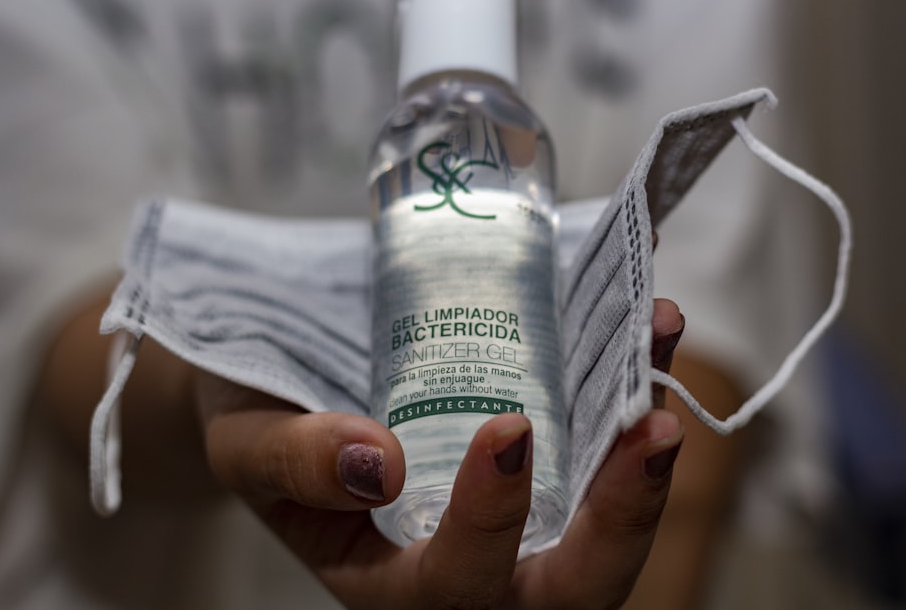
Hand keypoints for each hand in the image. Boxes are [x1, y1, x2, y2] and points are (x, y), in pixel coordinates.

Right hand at [196, 299, 684, 608]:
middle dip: (625, 517)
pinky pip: (605, 455)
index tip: (504, 429)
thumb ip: (294, 462)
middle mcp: (477, 571)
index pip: (456, 587)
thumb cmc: (259, 427)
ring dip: (648, 442)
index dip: (490, 523)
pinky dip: (631, 390)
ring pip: (609, 522)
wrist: (284, 394)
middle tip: (654, 426)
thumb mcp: (247, 445)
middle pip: (573, 589)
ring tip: (658, 340)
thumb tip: (377, 463)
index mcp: (396, 587)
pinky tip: (644, 322)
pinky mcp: (544, 470)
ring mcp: (520, 523)